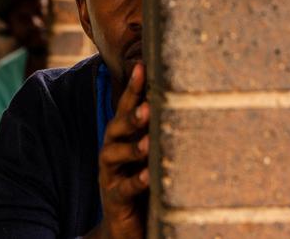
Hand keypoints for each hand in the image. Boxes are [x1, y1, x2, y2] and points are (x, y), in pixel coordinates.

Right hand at [90, 62, 148, 237]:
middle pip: (116, 127)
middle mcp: (110, 151)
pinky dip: (134, 181)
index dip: (132, 88)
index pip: (125, 107)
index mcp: (120, 137)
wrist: (124, 224)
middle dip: (130, 116)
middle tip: (148, 107)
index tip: (142, 66)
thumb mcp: (147, 153)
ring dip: (132, 148)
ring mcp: (109, 175)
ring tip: (148, 143)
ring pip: (114, 155)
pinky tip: (146, 176)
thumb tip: (180, 100)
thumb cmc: (140, 182)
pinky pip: (123, 189)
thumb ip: (154, 130)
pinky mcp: (114, 199)